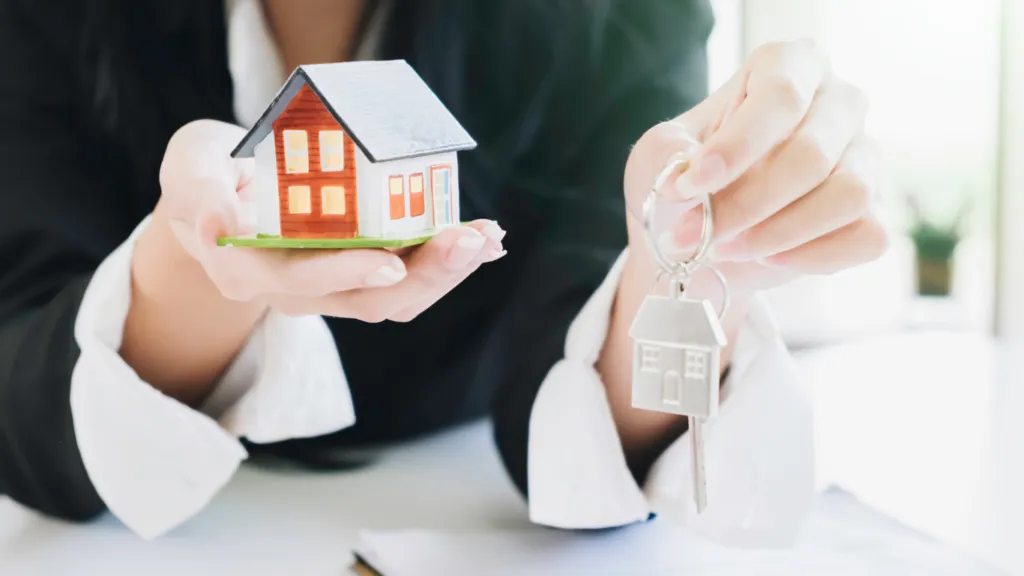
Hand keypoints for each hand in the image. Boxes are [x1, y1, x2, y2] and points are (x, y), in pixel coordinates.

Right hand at [155, 120, 504, 322]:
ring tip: (487, 237)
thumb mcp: (188, 168)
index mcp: (247, 269)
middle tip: (468, 240)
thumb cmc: (207, 177)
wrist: (221, 203)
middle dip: (423, 275)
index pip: (297, 279)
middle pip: (365, 300)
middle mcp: (294, 291)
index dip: (344, 273)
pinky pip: (409, 281)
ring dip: (446, 272)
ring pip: (396, 299)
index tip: (389, 263)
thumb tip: (222, 226)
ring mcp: (333, 288)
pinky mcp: (362, 276)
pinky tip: (483, 238)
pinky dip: (446, 262)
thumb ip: (200, 193)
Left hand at [624, 40, 886, 302]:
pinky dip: (810, 257)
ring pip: (848, 196)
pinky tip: (766, 259)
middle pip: (812, 154)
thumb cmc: (685, 181)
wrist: (699, 238)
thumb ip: (668, 154)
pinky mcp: (872, 211)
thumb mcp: (658, 156)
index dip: (736, 147)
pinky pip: (866, 236)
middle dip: (745, 205)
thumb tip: (685, 175)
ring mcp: (864, 157)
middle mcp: (838, 103)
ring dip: (777, 234)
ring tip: (722, 249)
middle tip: (691, 236)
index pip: (781, 96)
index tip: (688, 187)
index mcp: (789, 66)